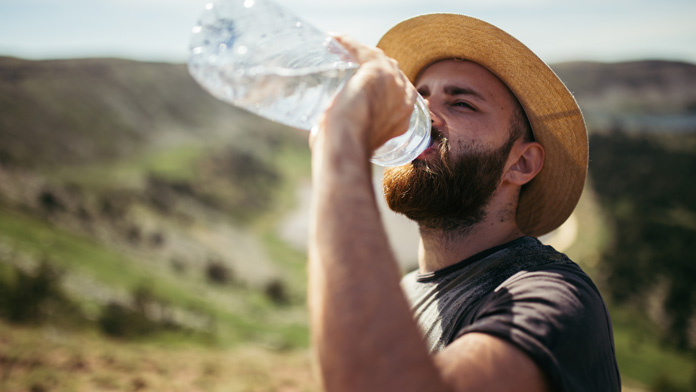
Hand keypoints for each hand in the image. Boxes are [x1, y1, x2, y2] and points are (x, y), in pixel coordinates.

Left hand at [311, 34, 417, 154]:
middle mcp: (405, 100)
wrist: (347, 144)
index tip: (367, 87)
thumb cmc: (345, 151)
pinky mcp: (378, 70)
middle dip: (377, 70)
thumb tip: (321, 136)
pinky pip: (363, 51)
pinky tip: (335, 39)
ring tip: (345, 52)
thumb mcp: (355, 143)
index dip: (383, 88)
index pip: (398, 93)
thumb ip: (350, 136)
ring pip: (380, 60)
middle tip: (355, 69)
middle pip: (393, 74)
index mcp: (403, 120)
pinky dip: (349, 44)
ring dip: (363, 54)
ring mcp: (394, 84)